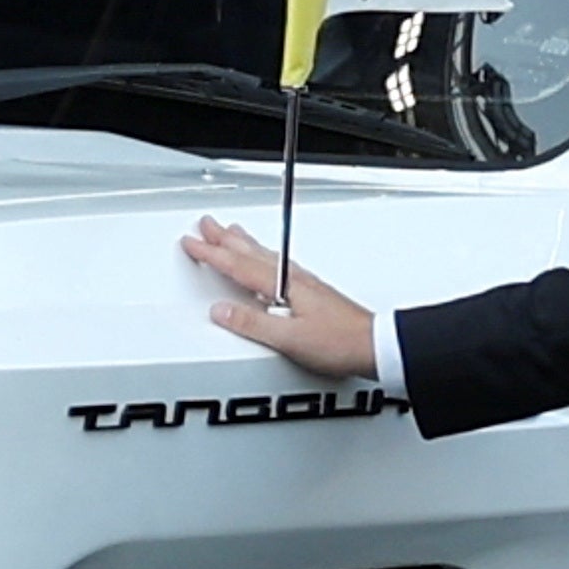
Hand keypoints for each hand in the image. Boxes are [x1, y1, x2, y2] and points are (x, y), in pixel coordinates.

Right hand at [182, 217, 378, 374]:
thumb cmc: (339, 342)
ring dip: (243, 242)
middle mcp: (293, 279)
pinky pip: (277, 264)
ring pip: (264, 255)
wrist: (376, 345)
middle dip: (225, 238)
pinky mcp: (311, 293)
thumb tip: (221, 311)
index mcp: (283, 286)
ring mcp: (303, 284)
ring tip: (230, 231)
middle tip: (206, 224)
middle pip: (251, 252)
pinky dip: (262, 256)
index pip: (238, 266)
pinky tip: (265, 261)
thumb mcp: (289, 339)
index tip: (191, 242)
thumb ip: (252, 324)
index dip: (212, 254)